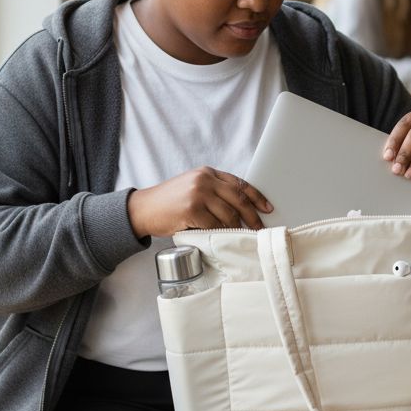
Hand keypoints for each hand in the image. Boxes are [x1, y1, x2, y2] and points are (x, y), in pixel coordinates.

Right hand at [127, 167, 272, 236]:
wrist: (144, 209)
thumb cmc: (169, 202)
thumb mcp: (192, 187)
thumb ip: (213, 191)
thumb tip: (240, 207)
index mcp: (207, 172)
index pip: (239, 183)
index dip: (257, 196)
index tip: (267, 208)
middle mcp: (204, 180)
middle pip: (238, 198)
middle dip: (252, 216)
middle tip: (259, 228)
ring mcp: (198, 194)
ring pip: (228, 214)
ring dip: (236, 228)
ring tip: (239, 236)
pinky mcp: (191, 209)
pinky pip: (215, 225)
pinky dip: (221, 233)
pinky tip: (223, 238)